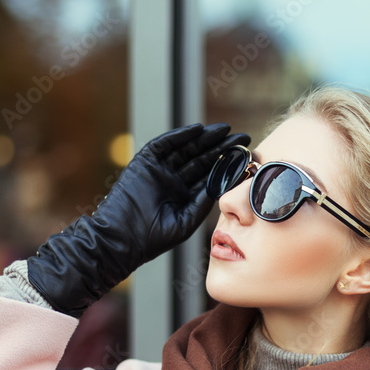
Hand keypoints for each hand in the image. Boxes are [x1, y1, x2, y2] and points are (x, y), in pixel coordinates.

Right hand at [27, 122, 249, 316]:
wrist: (121, 239)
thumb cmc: (153, 239)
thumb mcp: (187, 220)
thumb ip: (204, 200)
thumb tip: (225, 182)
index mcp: (186, 195)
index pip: (211, 174)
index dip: (229, 164)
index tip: (248, 155)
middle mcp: (174, 180)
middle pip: (202, 158)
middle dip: (222, 147)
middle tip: (242, 137)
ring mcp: (160, 170)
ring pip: (186, 148)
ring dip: (205, 138)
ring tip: (224, 130)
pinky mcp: (144, 163)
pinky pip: (164, 144)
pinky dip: (179, 136)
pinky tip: (197, 130)